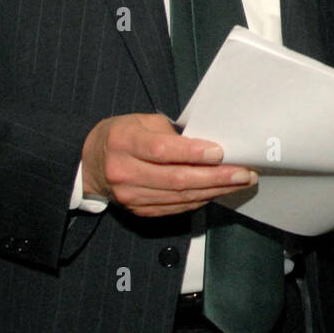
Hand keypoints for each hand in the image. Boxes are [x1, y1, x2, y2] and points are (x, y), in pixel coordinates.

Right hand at [81, 113, 256, 216]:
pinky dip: (200, 200)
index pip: (161, 151)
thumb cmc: (122, 136)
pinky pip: (176, 207)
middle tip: (243, 173)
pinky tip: (218, 192)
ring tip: (239, 182)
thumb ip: (170, 133)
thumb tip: (208, 144)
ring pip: (179, 196)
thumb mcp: (141, 122)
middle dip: (215, 177)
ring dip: (214, 190)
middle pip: (175, 178)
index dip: (192, 153)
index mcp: (123, 142)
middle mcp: (124, 171)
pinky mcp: (139, 210)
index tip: (220, 153)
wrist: (90, 163)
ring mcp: (130, 195)